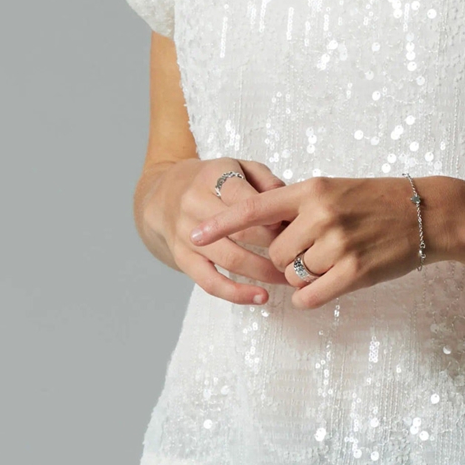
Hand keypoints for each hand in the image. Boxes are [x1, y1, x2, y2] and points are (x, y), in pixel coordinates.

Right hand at [144, 157, 291, 305]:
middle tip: (300, 254)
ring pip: (230, 259)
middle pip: (241, 231)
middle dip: (275, 246)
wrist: (164, 195)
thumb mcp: (239, 166)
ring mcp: (187, 234)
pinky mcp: (182, 259)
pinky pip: (210, 282)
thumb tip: (288, 203)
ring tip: (289, 278)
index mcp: (213, 177)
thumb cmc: (213, 181)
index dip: (276, 217)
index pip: (248, 201)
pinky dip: (237, 294)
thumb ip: (266, 180)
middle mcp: (195, 205)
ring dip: (264, 272)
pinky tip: (261, 297)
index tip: (298, 228)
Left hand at [189, 175, 428, 309]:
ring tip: (332, 262)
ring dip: (305, 276)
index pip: (255, 207)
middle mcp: (321, 213)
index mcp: (312, 189)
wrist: (427, 212)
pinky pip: (312, 295)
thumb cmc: (376, 201)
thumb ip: (300, 207)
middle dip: (286, 260)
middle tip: (312, 253)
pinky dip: (311, 296)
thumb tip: (265, 231)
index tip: (195, 233)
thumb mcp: (334, 190)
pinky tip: (327, 286)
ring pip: (294, 274)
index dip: (223, 223)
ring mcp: (339, 242)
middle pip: (275, 252)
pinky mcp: (355, 270)